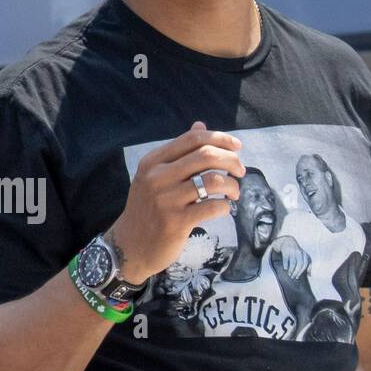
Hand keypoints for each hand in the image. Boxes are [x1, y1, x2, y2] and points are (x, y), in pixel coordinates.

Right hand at [109, 123, 244, 283]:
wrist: (129, 246)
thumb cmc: (147, 209)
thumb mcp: (154, 176)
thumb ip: (178, 152)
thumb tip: (200, 125)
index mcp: (153, 161)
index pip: (193, 138)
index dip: (220, 138)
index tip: (237, 147)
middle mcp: (157, 177)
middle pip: (206, 155)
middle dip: (232, 160)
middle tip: (241, 171)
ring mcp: (166, 200)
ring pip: (213, 180)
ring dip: (232, 185)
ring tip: (234, 193)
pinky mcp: (176, 222)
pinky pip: (213, 207)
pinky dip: (225, 206)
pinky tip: (224, 208)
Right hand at [269, 235, 309, 278]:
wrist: (287, 241)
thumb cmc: (296, 252)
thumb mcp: (304, 256)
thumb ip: (308, 264)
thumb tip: (310, 275)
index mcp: (304, 255)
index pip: (305, 264)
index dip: (301, 272)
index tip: (297, 277)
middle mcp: (299, 253)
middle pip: (300, 264)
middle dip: (296, 272)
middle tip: (292, 277)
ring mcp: (292, 252)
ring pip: (293, 263)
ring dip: (291, 270)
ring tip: (289, 274)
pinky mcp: (286, 251)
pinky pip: (286, 260)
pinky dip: (286, 265)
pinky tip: (285, 268)